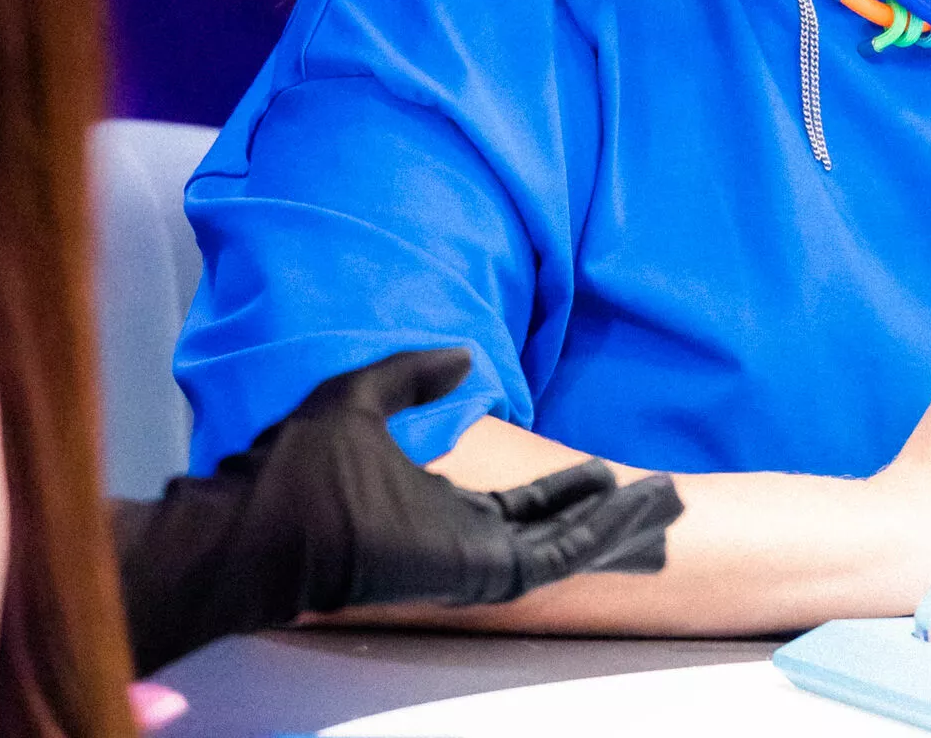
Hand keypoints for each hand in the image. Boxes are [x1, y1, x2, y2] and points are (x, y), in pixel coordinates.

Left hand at [113, 350, 682, 672]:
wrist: (265, 518)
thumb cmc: (298, 467)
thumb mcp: (360, 397)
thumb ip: (411, 377)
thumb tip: (460, 357)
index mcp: (436, 507)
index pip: (517, 507)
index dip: (564, 489)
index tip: (604, 468)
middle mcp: (461, 539)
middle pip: (553, 531)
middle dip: (606, 514)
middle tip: (656, 495)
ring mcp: (471, 561)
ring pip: (562, 548)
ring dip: (615, 526)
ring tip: (664, 503)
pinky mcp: (475, 572)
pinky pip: (549, 561)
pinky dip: (594, 538)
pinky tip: (629, 514)